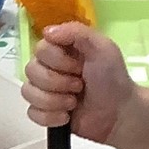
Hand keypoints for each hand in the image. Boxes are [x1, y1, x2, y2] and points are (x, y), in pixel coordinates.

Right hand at [21, 23, 137, 143]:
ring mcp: (45, 91)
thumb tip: (47, 32)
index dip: (58, 61)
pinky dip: (50, 117)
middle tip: (79, 86)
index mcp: (60, 49)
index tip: (79, 66)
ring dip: (54, 100)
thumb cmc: (113, 79)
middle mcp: (49, 67)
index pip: (40, 49)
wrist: (120, 114)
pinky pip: (32, 113)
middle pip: (31, 71)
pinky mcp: (45, 112)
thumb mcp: (102, 47)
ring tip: (74, 102)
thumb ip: (76, 32)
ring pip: (28, 92)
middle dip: (58, 82)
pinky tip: (66, 116)